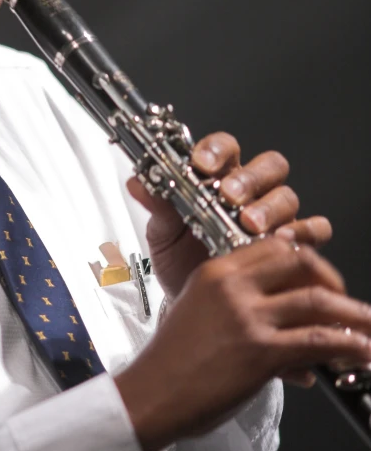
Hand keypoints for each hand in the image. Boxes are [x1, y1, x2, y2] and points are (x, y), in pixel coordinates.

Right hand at [115, 238, 370, 450]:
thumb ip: (239, 306)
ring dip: (354, 313)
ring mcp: (247, 316)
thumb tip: (286, 327)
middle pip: (299, 260)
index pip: (274, 245)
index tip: (321, 276)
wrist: (150, 393)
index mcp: (217, 271)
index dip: (306, 258)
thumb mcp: (199, 312)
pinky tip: (362, 351)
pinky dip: (348, 344)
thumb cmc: (171, 360)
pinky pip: (317, 340)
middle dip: (333, 277)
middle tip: (347, 301)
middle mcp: (233, 286)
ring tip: (370, 326)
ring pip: (317, 299)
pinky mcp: (259, 350)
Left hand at [128, 131, 331, 300]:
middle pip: (267, 166)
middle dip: (249, 179)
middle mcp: (252, 192)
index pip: (225, 148)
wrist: (192, 302)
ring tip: (250, 225)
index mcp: (218, 177)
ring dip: (270, 208)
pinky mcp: (293, 246)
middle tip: (229, 196)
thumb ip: (158, 205)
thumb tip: (138, 182)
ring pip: (287, 196)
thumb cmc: (179, 261)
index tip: (201, 164)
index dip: (216, 150)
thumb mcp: (163, 233)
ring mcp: (275, 217)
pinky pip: (313, 230)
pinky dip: (304, 233)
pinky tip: (283, 242)